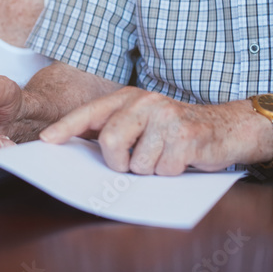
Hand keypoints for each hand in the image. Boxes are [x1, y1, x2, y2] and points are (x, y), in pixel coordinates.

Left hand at [40, 87, 261, 174]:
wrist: (226, 127)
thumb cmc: (176, 130)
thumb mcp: (143, 121)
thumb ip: (113, 129)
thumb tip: (75, 146)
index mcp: (130, 97)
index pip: (90, 113)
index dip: (66, 128)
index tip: (46, 142)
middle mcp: (146, 102)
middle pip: (111, 143)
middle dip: (118, 163)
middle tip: (133, 164)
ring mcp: (167, 118)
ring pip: (138, 164)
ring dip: (149, 170)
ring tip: (164, 157)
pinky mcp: (186, 136)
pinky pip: (163, 170)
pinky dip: (170, 173)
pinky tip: (181, 160)